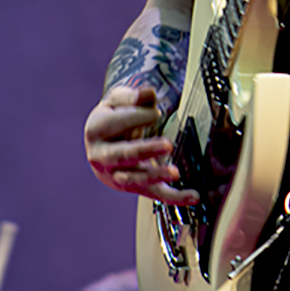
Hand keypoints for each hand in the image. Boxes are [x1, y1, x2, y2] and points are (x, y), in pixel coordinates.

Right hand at [84, 85, 198, 205]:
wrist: (103, 147)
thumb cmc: (113, 119)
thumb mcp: (118, 102)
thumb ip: (134, 97)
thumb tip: (149, 93)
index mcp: (96, 130)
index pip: (118, 123)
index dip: (139, 116)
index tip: (156, 111)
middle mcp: (102, 157)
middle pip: (123, 155)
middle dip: (145, 150)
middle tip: (167, 145)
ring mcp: (117, 175)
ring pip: (136, 180)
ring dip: (156, 176)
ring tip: (175, 172)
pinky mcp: (135, 188)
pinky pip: (155, 194)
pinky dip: (175, 197)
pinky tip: (194, 196)